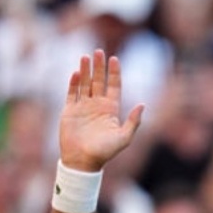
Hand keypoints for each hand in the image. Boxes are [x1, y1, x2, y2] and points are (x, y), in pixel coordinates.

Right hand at [58, 49, 143, 171]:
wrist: (83, 161)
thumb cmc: (105, 152)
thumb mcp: (124, 137)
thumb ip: (133, 122)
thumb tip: (143, 105)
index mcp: (110, 109)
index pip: (113, 86)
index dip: (114, 72)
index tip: (115, 58)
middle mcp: (97, 105)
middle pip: (99, 81)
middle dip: (99, 66)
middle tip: (99, 51)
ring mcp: (83, 107)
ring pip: (85, 84)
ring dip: (86, 70)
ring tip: (86, 56)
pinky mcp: (69, 111)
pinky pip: (71, 93)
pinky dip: (74, 83)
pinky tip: (77, 73)